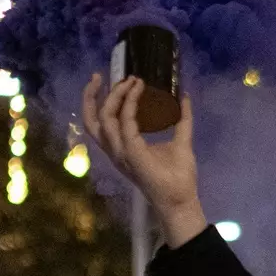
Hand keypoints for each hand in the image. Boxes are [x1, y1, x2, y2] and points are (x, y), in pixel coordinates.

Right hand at [80, 74, 206, 247]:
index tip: (120, 80)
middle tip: (101, 75)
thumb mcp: (181, 141)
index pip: (101, 122)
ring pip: (103, 120)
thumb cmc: (178, 177)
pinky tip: (139, 92)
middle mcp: (117, 150)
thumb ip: (182, 120)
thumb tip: (184, 98)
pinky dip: (131, 105)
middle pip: (92, 121)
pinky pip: (125, 124)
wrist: (182, 199)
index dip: (103, 99)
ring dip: (114, 96)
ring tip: (128, 81)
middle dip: (91, 96)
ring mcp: (122, 153)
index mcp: (122, 148)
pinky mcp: (132, 154)